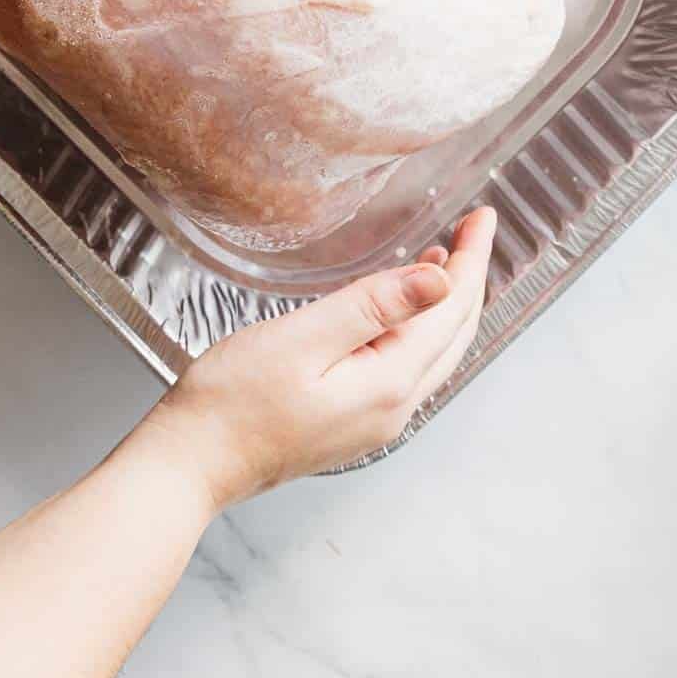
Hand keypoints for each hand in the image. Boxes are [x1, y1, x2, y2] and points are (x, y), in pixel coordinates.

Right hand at [144, 207, 496, 508]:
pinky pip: (406, 367)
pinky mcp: (351, 422)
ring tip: (448, 257)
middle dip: (468, 278)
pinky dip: (418, 328)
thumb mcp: (302, 337)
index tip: (483, 215)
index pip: (450, 310)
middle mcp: (393, 408)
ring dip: (446, 304)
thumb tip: (438, 281)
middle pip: (453, 335)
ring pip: (433, 353)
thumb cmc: (234, 399)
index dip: (470, 259)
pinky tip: (401, 309)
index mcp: (389, 383)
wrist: (193, 461)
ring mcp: (374, 421)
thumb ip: (372, 306)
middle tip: (475, 227)